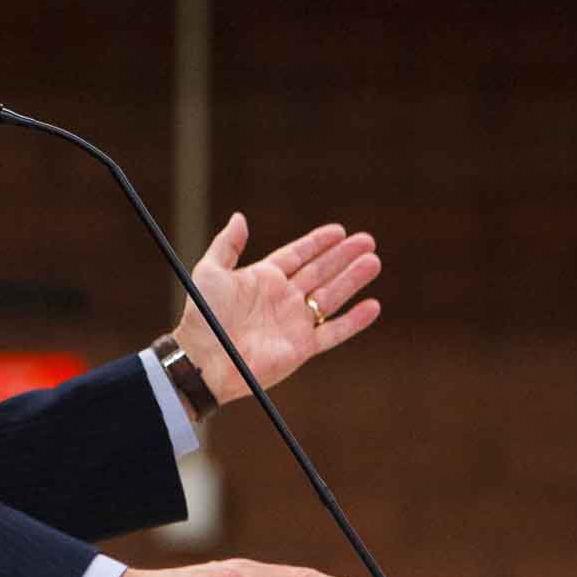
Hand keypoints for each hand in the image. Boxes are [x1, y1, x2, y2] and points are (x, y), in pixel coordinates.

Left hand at [173, 213, 380, 407]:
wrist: (205, 359)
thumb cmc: (203, 316)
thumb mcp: (209, 272)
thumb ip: (227, 244)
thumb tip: (239, 217)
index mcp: (264, 278)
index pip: (298, 255)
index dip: (318, 242)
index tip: (340, 231)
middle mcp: (282, 298)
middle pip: (320, 272)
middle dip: (344, 256)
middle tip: (367, 241)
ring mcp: (294, 322)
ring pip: (331, 296)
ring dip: (353, 280)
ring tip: (373, 262)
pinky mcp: (301, 347)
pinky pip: (333, 332)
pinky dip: (354, 321)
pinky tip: (372, 306)